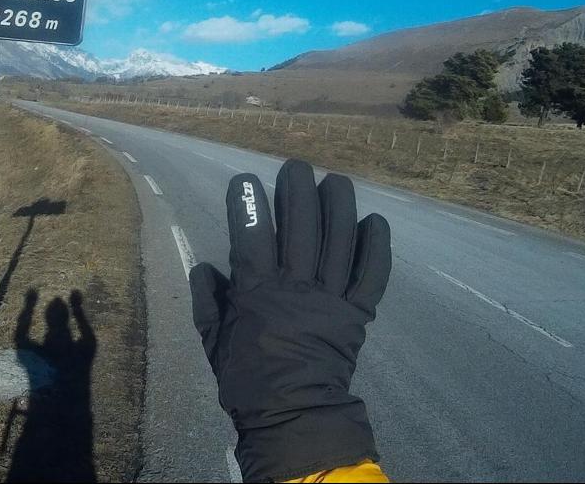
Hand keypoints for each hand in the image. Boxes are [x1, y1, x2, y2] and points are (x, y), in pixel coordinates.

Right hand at [189, 160, 390, 481]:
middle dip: (297, 190)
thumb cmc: (247, 379)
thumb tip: (208, 265)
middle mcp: (296, 287)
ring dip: (338, 205)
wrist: (294, 416)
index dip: (248, 202)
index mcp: (257, 292)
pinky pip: (372, 273)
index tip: (245, 180)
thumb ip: (207, 298)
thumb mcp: (211, 339)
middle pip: (301, 226)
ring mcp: (331, 298)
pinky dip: (377, 246)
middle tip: (295, 168)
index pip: (252, 234)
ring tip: (334, 181)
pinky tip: (375, 220)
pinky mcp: (358, 313)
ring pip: (339, 240)